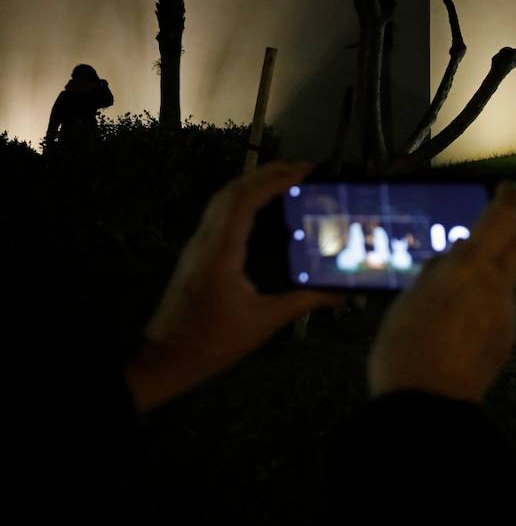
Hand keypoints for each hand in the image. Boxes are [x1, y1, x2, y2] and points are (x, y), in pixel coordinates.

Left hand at [124, 161, 341, 411]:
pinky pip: (219, 213)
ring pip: (222, 199)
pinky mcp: (196, 253)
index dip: (275, 179)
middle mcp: (206, 240)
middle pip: (232, 190)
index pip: (246, 200)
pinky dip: (242, 198)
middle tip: (301, 168)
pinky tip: (261, 205)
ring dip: (252, 182)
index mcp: (221, 251)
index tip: (304, 169)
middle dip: (266, 172)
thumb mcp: (264, 321)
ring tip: (285, 178)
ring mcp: (197, 245)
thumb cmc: (213, 341)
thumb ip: (304, 301)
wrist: (165, 358)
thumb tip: (340, 293)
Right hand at [367, 182, 515, 402]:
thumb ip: (436, 272)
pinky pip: (507, 305)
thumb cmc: (404, 348)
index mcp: (469, 267)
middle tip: (508, 218)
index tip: (510, 189)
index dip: (510, 199)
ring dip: (507, 262)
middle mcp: (496, 285)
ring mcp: (507, 313)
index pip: (502, 219)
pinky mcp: (507, 338)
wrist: (428, 404)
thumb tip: (454, 254)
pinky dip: (496, 295)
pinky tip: (473, 307)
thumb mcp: (407, 299)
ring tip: (483, 264)